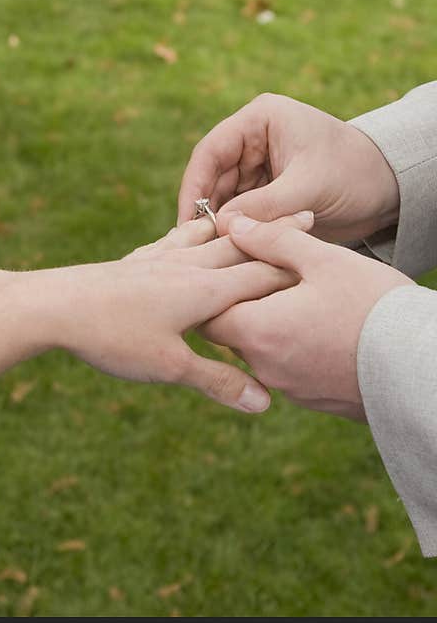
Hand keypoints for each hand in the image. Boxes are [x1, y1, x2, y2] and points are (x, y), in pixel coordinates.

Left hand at [22, 214, 311, 412]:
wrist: (50, 305)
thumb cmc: (111, 336)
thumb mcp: (169, 366)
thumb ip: (218, 380)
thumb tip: (264, 403)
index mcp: (205, 290)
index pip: (262, 274)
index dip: (295, 266)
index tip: (325, 251)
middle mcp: (185, 267)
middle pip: (240, 247)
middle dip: (274, 234)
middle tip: (303, 213)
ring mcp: (156, 261)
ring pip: (205, 239)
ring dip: (232, 229)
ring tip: (249, 217)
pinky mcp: (130, 263)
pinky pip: (169, 243)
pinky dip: (188, 235)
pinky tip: (181, 236)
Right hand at [177, 93, 400, 241]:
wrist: (388, 190)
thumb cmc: (355, 173)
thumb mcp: (308, 188)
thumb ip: (262, 206)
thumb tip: (219, 227)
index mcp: (260, 120)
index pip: (211, 152)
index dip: (194, 187)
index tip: (186, 221)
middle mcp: (252, 140)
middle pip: (211, 178)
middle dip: (205, 211)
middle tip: (196, 246)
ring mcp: (256, 166)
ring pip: (222, 198)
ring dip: (219, 224)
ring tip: (211, 252)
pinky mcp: (263, 191)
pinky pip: (238, 212)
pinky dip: (234, 230)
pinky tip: (227, 250)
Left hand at [199, 216, 412, 419]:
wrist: (424, 367)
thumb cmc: (375, 307)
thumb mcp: (324, 260)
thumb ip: (272, 241)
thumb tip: (233, 224)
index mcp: (256, 331)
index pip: (206, 313)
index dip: (214, 288)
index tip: (230, 269)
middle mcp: (262, 366)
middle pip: (230, 333)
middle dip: (241, 304)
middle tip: (263, 279)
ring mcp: (286, 387)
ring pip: (258, 350)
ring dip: (267, 325)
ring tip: (293, 299)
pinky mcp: (310, 398)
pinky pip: (285, 368)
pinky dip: (291, 346)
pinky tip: (314, 327)